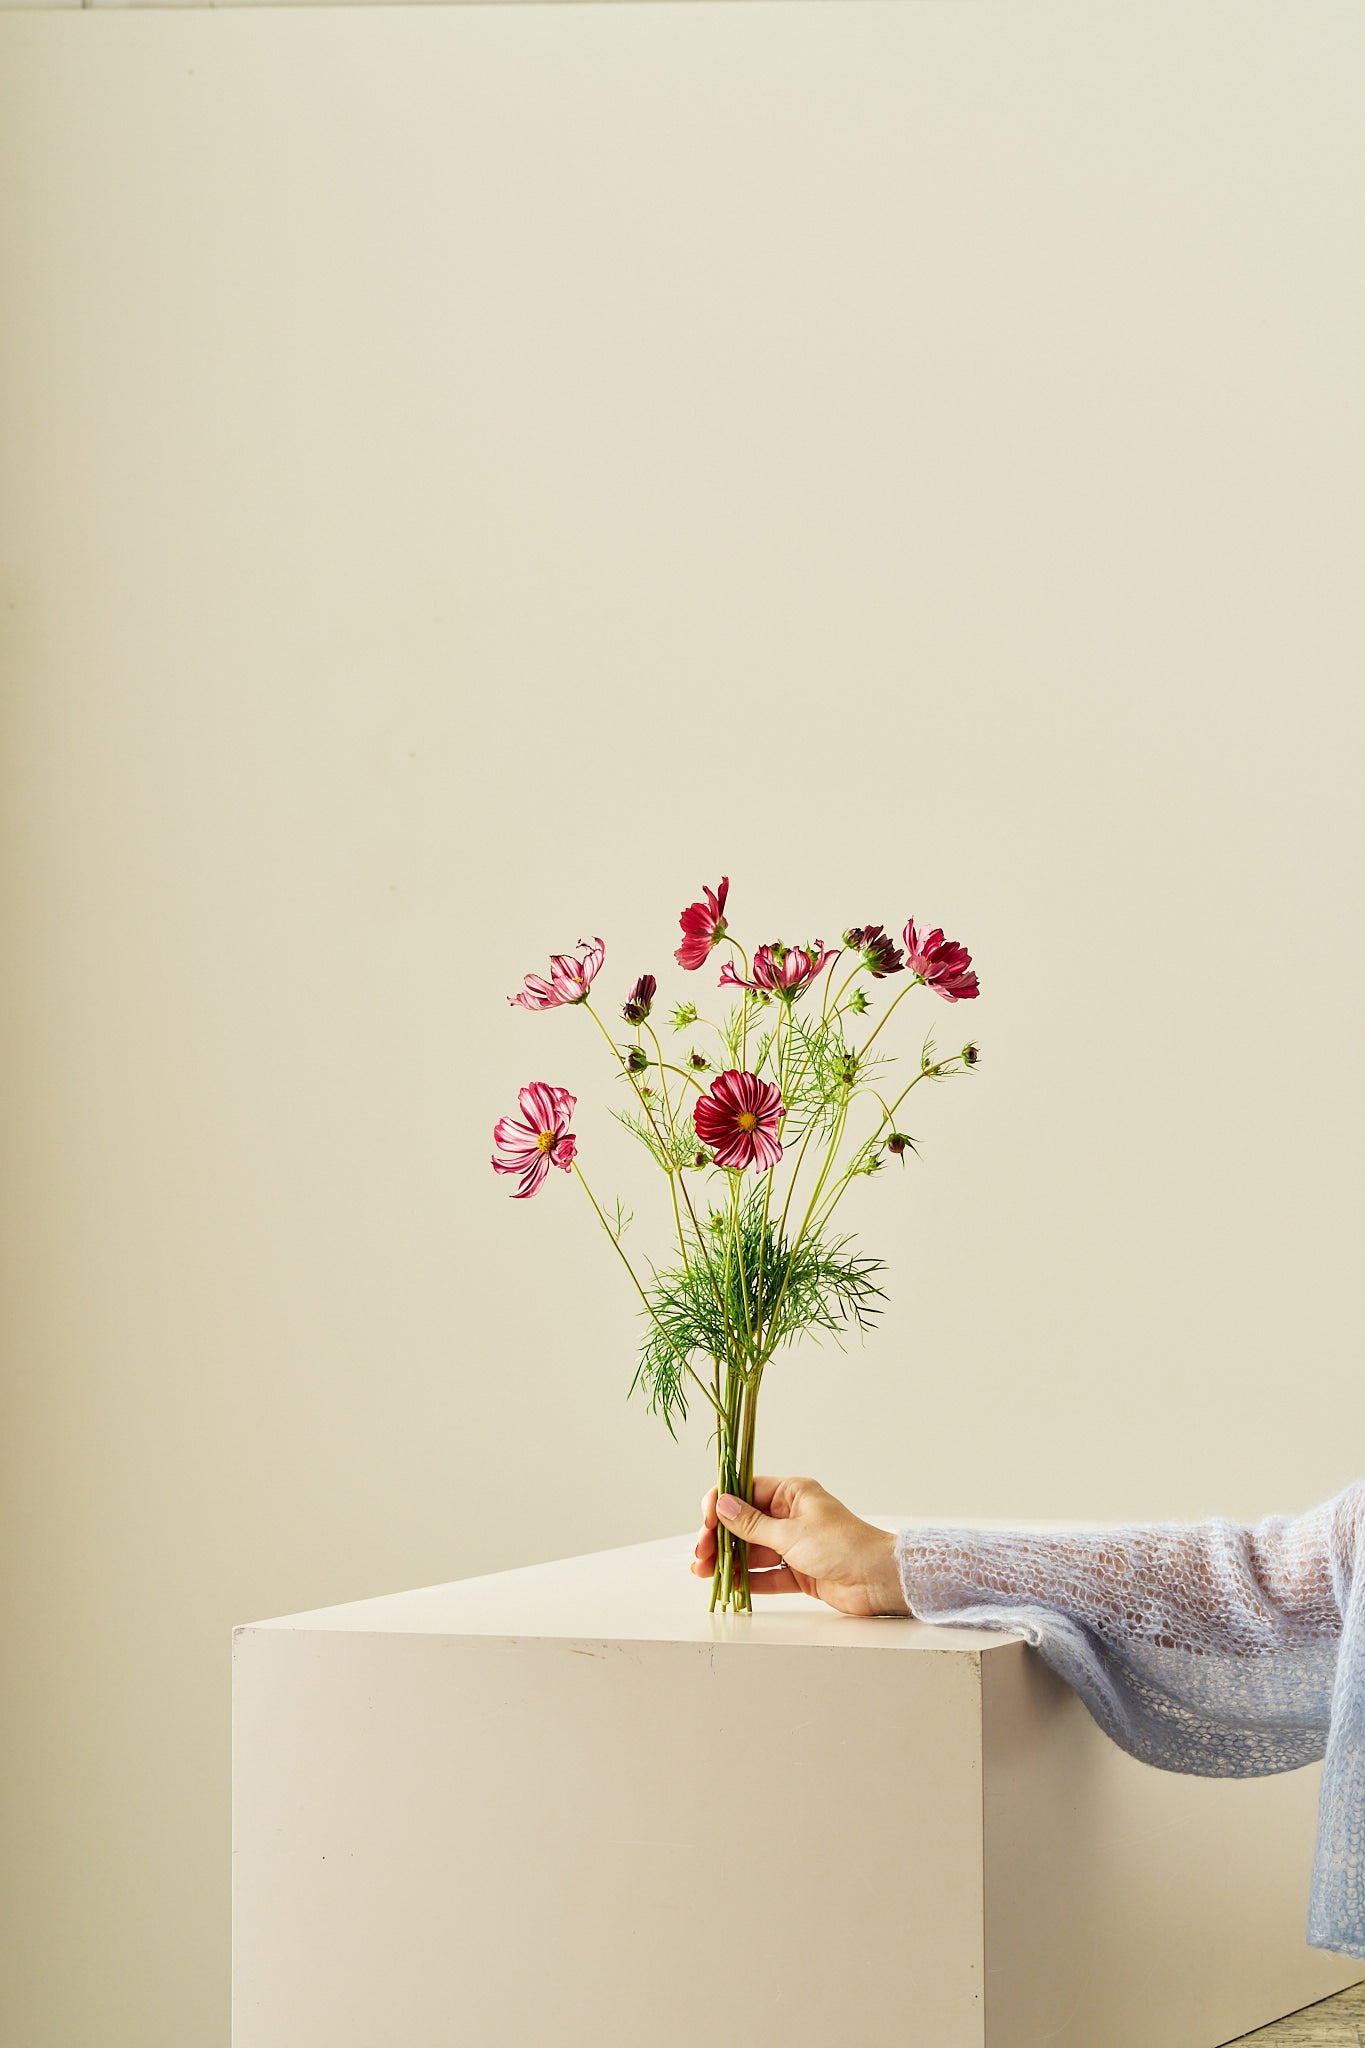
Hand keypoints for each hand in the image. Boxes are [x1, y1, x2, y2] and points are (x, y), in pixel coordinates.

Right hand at [689, 1475, 909, 1617]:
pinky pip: (767, 1574)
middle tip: (699, 1555)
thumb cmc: (843, 1546)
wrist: (879, 1580)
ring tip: (703, 1572)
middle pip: (745, 1525)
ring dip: (728, 1561)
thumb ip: (753, 1524)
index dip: (721, 1506)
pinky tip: (728, 1586)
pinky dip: (748, 1580)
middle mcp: (791, 1517)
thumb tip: (722, 1504)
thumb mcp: (792, 1532)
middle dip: (719, 1538)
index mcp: (792, 1494)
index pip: (746, 1492)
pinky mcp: (800, 1572)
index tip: (705, 1523)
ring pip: (753, 1551)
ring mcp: (795, 1545)